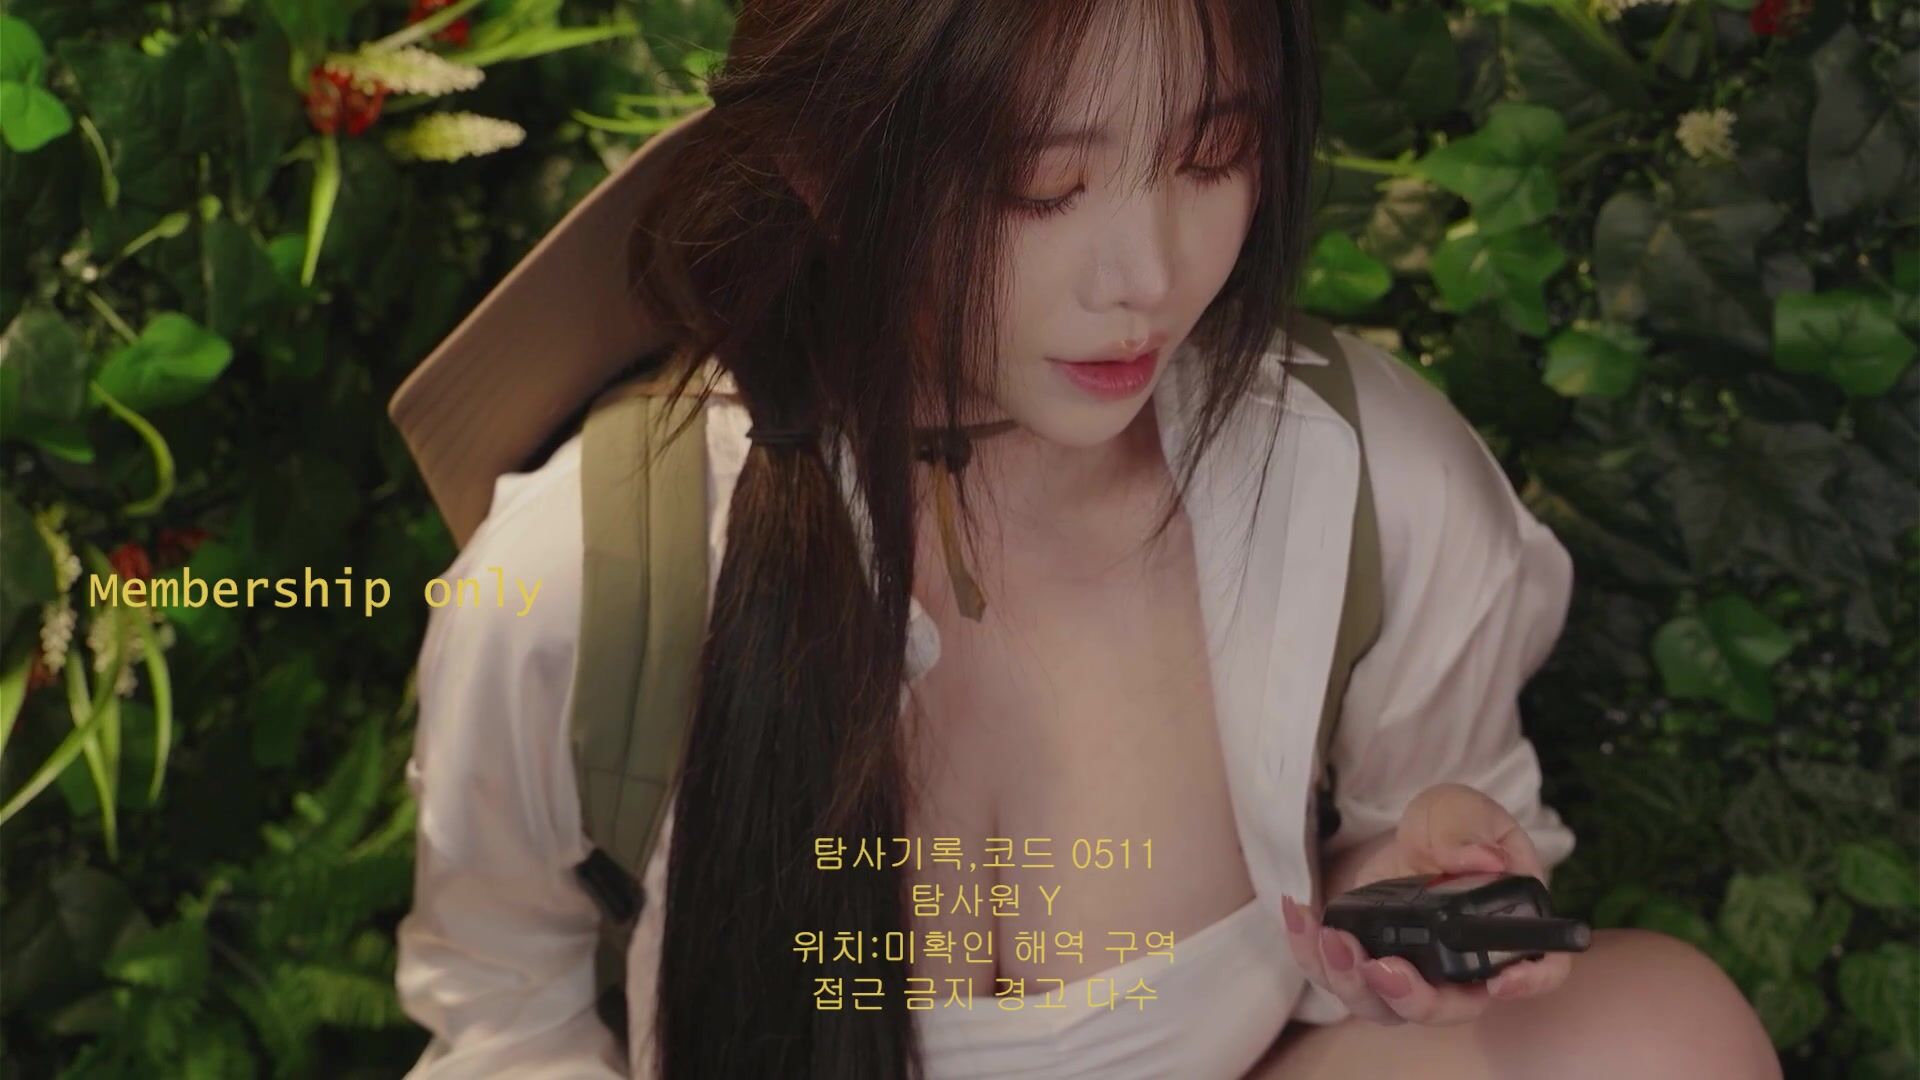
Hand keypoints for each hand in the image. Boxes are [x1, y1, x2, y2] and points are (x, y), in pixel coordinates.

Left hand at [1279, 782, 1572, 1025]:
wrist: (1412, 836)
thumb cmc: (1454, 829)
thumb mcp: (1465, 811)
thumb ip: (1472, 830)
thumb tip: (1482, 861)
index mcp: (1506, 931)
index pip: (1537, 972)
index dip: (1526, 984)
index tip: (1499, 981)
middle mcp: (1463, 968)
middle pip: (1445, 1007)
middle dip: (1410, 996)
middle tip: (1379, 966)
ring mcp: (1412, 972)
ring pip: (1385, 1005)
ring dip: (1353, 982)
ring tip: (1329, 939)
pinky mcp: (1366, 960)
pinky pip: (1337, 974)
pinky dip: (1311, 954)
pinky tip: (1298, 915)